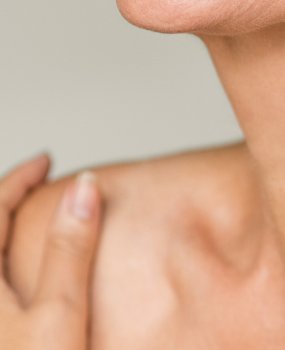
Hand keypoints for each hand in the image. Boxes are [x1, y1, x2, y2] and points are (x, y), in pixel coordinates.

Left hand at [0, 154, 100, 348]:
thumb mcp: (59, 316)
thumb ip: (70, 249)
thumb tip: (83, 188)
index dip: (20, 178)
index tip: (45, 161)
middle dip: (9, 200)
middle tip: (37, 184)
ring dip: (5, 232)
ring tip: (34, 225)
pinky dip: (8, 262)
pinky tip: (26, 279)